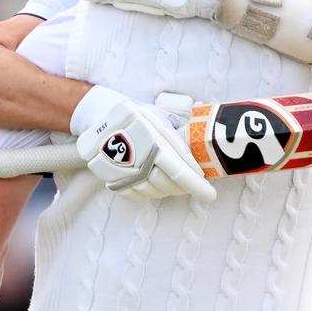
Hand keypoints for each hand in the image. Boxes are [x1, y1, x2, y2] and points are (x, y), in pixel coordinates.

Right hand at [70, 86, 215, 202]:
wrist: (101, 118)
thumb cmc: (136, 115)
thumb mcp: (159, 117)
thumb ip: (178, 135)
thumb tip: (197, 153)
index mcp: (152, 142)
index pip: (179, 172)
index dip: (196, 187)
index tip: (210, 195)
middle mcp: (137, 160)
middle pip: (167, 185)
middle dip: (183, 186)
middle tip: (191, 181)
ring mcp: (124, 173)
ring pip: (152, 192)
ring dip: (166, 188)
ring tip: (170, 177)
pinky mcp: (114, 180)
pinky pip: (137, 195)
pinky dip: (149, 191)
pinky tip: (152, 180)